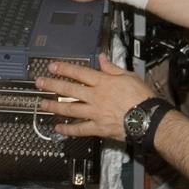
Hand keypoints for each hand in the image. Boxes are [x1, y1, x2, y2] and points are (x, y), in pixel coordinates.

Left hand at [36, 53, 155, 141]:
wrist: (149, 118)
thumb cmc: (142, 97)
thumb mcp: (129, 76)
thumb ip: (112, 68)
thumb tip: (102, 58)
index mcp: (103, 82)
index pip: (79, 73)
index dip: (64, 69)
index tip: (52, 67)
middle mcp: (95, 96)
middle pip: (69, 90)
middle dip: (52, 85)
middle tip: (39, 83)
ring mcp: (95, 113)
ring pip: (70, 109)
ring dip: (54, 107)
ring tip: (42, 104)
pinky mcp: (98, 128)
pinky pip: (80, 129)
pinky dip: (68, 130)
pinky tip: (58, 128)